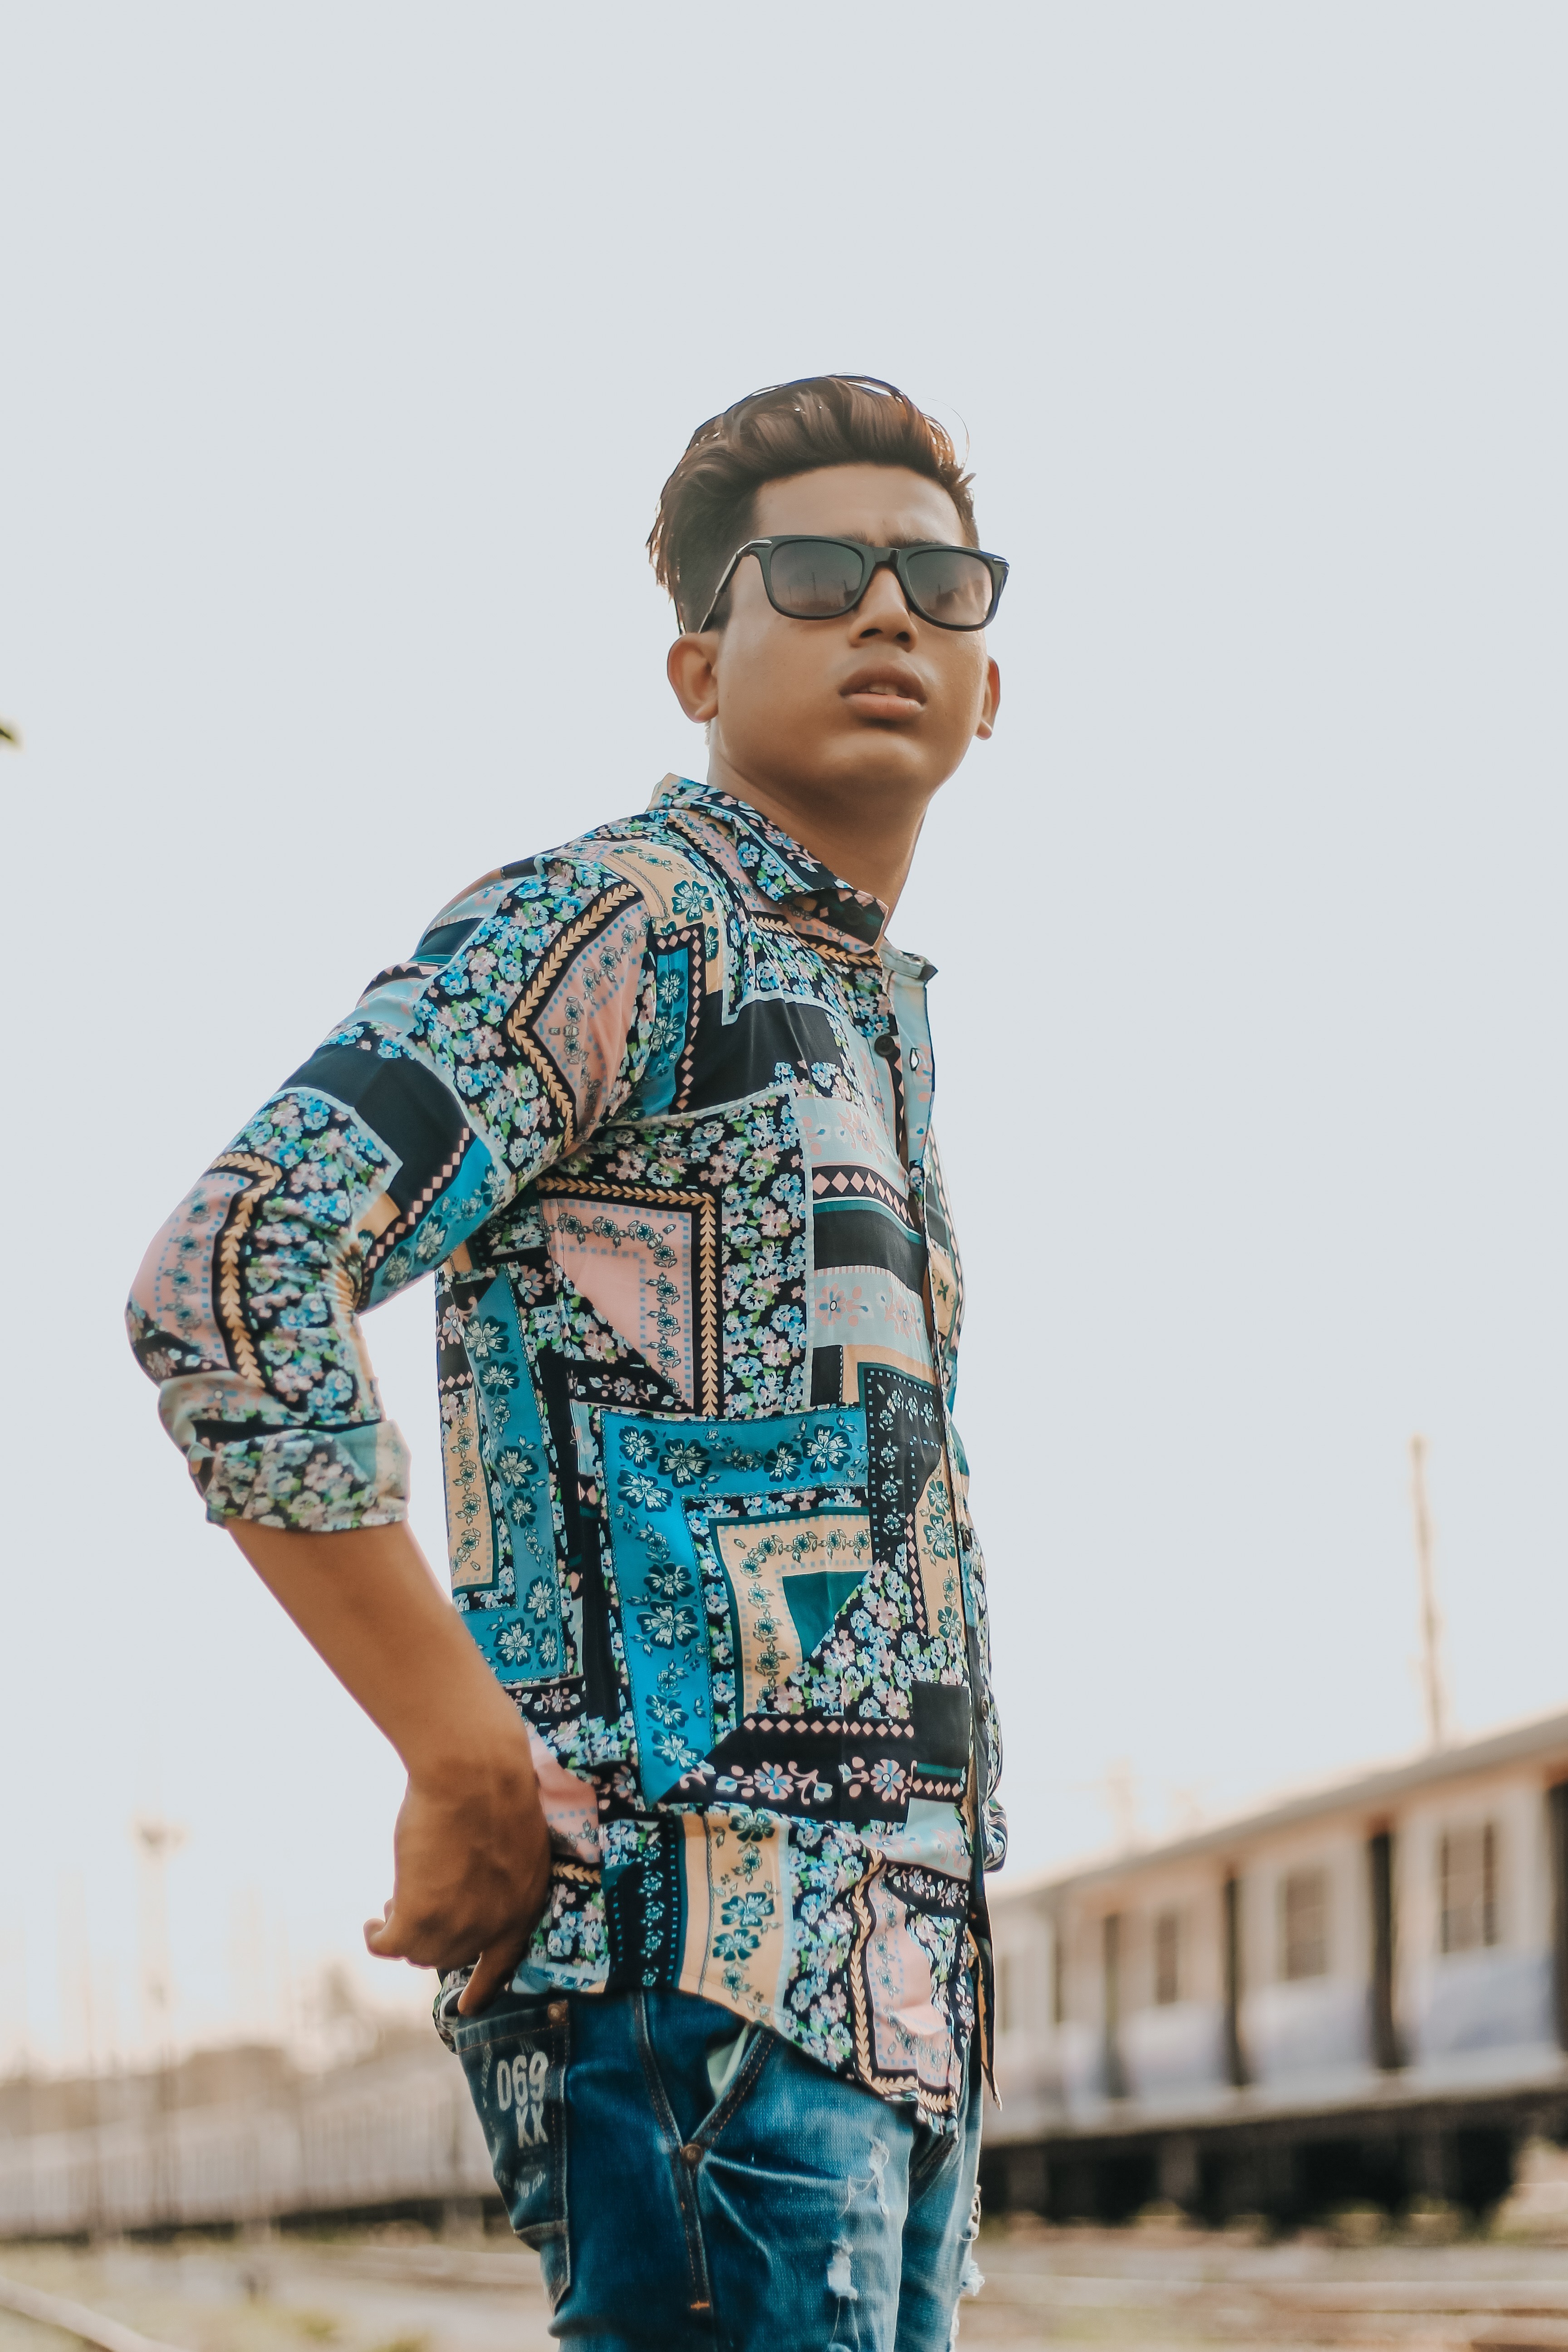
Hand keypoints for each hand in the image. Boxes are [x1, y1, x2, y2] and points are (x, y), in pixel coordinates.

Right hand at [365, 1755, 552, 2012]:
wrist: (477, 1772)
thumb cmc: (497, 1787)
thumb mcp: (513, 1841)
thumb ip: (497, 1875)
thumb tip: (470, 1884)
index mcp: (526, 1905)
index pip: (505, 1962)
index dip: (485, 1986)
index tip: (468, 2008)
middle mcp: (494, 1927)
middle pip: (453, 1953)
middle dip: (433, 1934)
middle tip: (411, 1904)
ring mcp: (457, 1927)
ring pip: (419, 1951)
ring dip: (404, 1930)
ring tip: (393, 1902)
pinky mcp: (417, 1918)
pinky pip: (389, 1945)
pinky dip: (378, 1936)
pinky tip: (373, 1922)